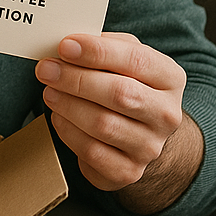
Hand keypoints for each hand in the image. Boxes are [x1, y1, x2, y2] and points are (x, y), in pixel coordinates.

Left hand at [35, 32, 202, 213]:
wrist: (139, 132)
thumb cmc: (125, 83)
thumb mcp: (123, 57)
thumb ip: (103, 45)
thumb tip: (70, 43)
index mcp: (169, 78)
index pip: (136, 60)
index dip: (98, 52)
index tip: (65, 46)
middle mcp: (166, 114)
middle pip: (120, 94)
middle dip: (76, 79)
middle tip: (46, 69)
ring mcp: (150, 147)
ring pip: (103, 124)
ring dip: (68, 105)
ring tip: (48, 91)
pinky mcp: (128, 171)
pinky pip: (92, 152)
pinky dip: (68, 131)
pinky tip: (58, 116)